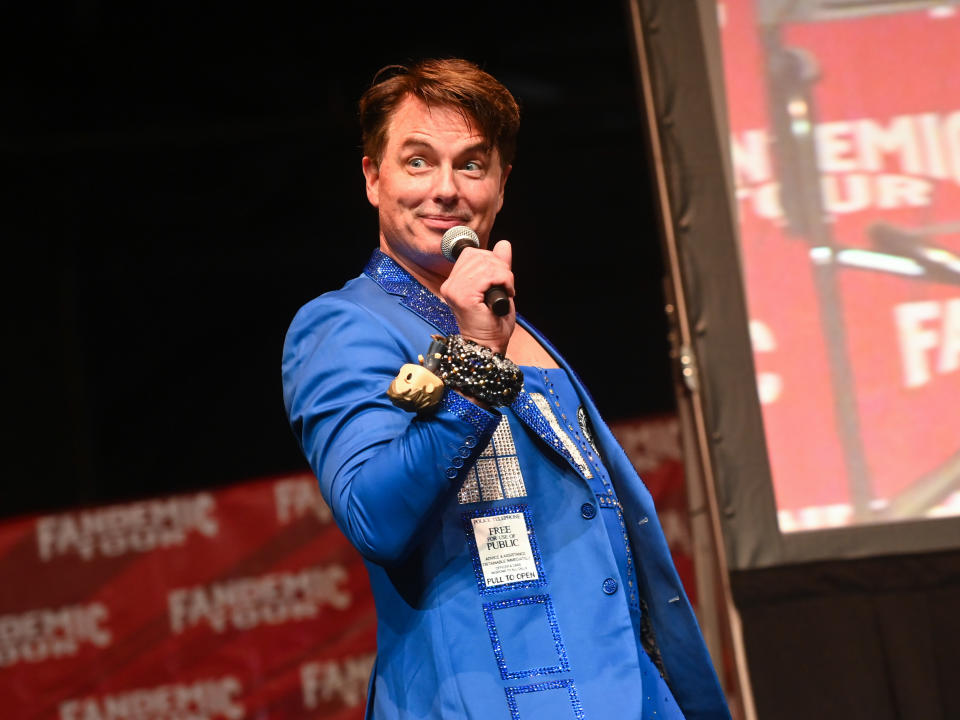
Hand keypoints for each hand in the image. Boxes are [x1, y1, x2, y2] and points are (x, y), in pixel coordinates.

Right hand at [440, 239, 514, 354]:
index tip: (499, 280)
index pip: (471, 254)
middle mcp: (450, 285)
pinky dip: (504, 281)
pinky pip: (489, 275)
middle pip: (479, 256)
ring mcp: (455, 290)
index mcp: (454, 282)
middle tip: (505, 288)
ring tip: (506, 292)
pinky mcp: (464, 297)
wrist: (490, 347)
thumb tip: (504, 244)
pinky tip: (505, 294)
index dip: (491, 261)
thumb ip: (499, 265)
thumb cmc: (493, 323)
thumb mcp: (498, 287)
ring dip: (504, 276)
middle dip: (500, 268)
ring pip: (486, 263)